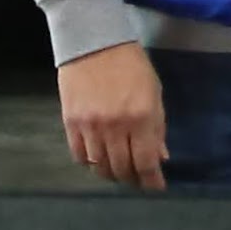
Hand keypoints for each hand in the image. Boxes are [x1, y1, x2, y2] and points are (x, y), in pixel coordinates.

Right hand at [56, 41, 167, 188]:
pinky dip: (90, 163)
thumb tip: (160, 157)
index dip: (152, 181)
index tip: (156, 187)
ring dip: (112, 174)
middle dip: (132, 179)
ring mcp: (90, 126)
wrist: (94, 41)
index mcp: (141, 117)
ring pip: (100, 167)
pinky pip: (80, 156)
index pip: (146, 162)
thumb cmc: (131, 65)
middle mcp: (115, 127)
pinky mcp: (70, 123)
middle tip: (137, 179)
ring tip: (118, 171)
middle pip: (122, 169)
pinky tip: (98, 159)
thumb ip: (157, 127)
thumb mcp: (154, 93)